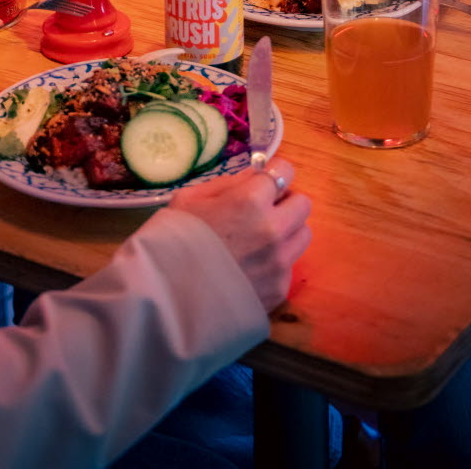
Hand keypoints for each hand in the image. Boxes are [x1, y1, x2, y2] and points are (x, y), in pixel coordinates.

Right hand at [169, 157, 310, 311]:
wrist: (167, 299)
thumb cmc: (173, 240)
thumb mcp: (191, 199)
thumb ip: (228, 183)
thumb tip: (255, 175)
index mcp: (250, 201)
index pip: (285, 171)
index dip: (274, 173)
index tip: (264, 182)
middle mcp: (273, 229)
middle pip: (302, 203)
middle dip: (285, 202)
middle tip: (264, 211)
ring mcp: (279, 262)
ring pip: (303, 234)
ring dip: (287, 231)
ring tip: (261, 240)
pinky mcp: (280, 289)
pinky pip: (290, 265)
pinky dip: (277, 262)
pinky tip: (252, 268)